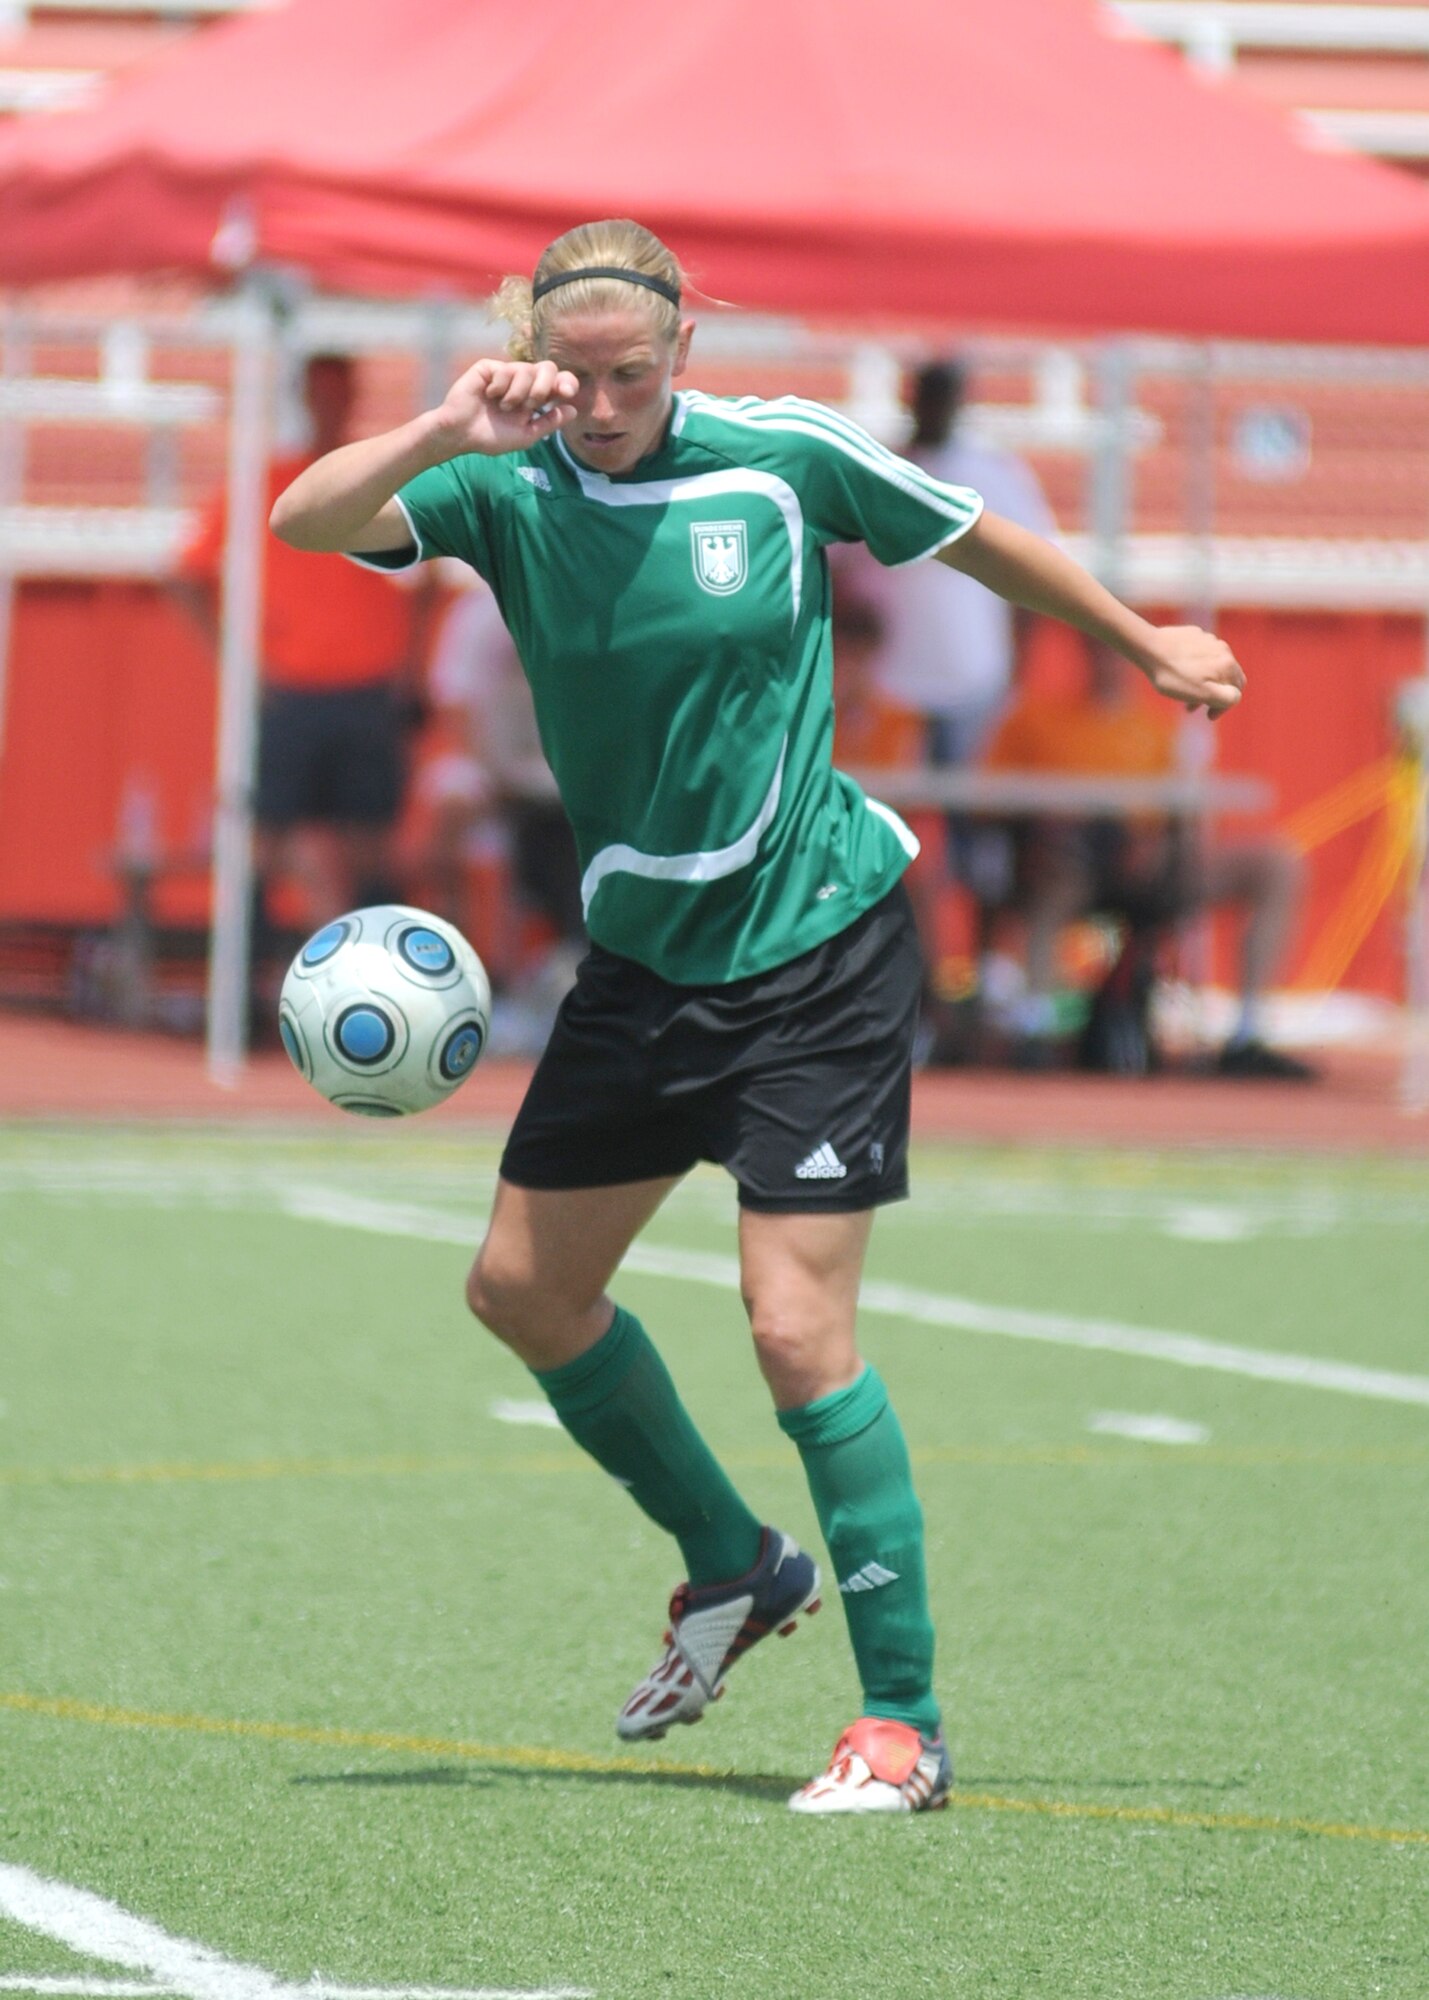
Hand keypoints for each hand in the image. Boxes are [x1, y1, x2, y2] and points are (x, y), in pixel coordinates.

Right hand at [431, 358, 578, 458]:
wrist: (460, 434)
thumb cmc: (490, 437)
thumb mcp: (526, 436)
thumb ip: (549, 423)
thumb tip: (573, 410)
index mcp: (535, 397)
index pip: (559, 382)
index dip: (567, 382)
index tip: (566, 392)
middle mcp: (523, 382)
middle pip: (548, 368)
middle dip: (543, 387)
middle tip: (530, 404)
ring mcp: (506, 373)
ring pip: (527, 370)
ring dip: (518, 393)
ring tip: (503, 406)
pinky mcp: (489, 367)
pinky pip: (506, 369)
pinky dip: (500, 387)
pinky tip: (489, 395)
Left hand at [1139, 626, 1245, 718]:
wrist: (1150, 648)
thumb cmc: (1175, 675)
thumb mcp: (1204, 694)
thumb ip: (1227, 698)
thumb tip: (1236, 696)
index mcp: (1228, 665)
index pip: (1237, 690)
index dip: (1224, 706)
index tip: (1208, 715)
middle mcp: (1223, 649)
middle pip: (1225, 677)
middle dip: (1213, 694)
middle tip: (1193, 707)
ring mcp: (1208, 639)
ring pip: (1212, 665)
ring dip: (1202, 681)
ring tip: (1183, 691)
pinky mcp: (1194, 634)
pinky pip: (1199, 654)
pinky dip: (1194, 667)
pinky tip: (1178, 672)